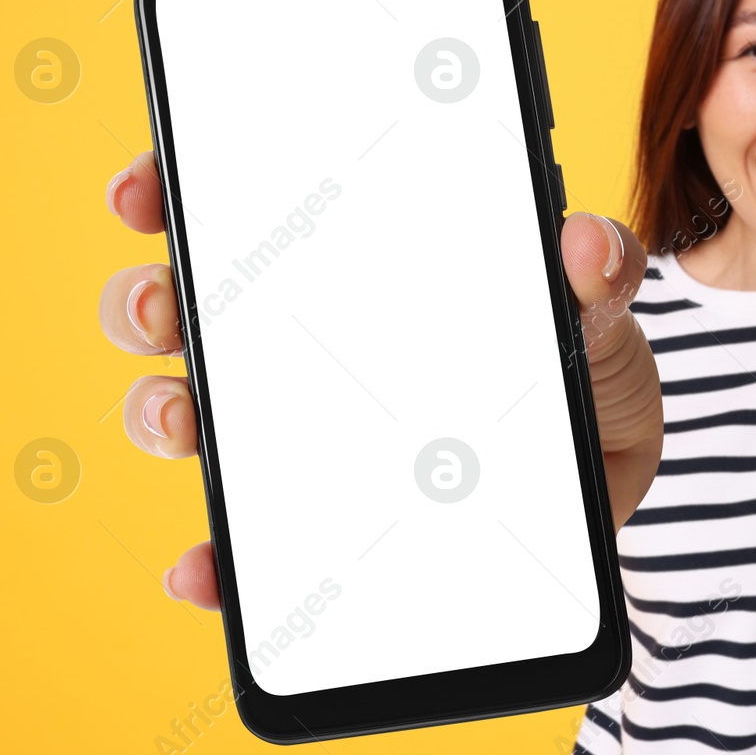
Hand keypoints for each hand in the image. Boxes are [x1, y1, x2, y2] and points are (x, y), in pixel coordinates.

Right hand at [100, 152, 663, 610]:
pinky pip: (241, 539)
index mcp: (351, 260)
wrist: (609, 470)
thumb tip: (585, 246)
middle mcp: (302, 335)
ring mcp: (299, 428)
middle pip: (183, 306)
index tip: (145, 190)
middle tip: (164, 309)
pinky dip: (213, 557)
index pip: (239, 202)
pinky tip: (210, 567)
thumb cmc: (580, 361)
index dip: (172, 187)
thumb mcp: (597, 307)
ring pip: (187, 411)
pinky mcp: (317, 518)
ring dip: (160, 413)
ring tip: (187, 424)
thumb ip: (600, 270)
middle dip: (147, 300)